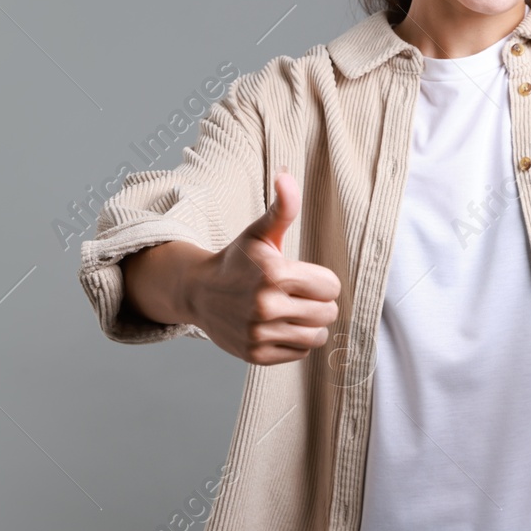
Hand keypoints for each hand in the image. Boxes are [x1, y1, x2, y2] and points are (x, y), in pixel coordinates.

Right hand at [188, 168, 341, 364]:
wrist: (198, 292)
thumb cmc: (237, 261)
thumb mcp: (260, 233)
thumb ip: (283, 208)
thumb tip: (287, 175)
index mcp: (274, 273)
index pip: (331, 287)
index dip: (322, 281)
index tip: (304, 277)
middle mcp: (266, 306)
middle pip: (329, 312)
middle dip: (319, 303)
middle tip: (298, 295)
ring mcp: (260, 332)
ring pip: (317, 335)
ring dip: (310, 324)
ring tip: (292, 312)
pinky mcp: (255, 354)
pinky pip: (300, 353)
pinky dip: (295, 341)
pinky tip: (279, 327)